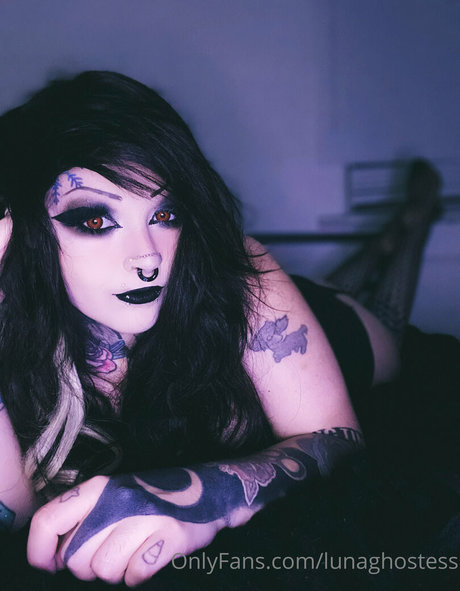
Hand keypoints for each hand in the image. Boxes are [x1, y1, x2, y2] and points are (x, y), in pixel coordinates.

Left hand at [27, 474, 222, 585]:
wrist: (208, 489)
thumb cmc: (151, 497)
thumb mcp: (113, 494)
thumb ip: (82, 518)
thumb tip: (52, 557)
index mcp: (99, 487)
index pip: (48, 520)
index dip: (39, 551)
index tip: (49, 565)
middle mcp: (119, 498)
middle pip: (75, 557)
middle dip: (87, 566)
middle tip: (109, 553)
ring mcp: (146, 516)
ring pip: (104, 570)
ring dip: (115, 571)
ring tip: (132, 553)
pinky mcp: (171, 535)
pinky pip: (135, 574)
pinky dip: (138, 574)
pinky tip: (148, 557)